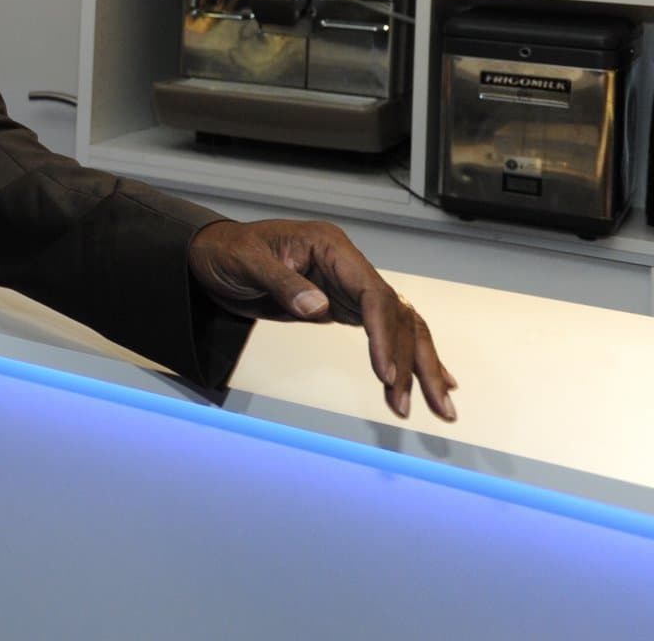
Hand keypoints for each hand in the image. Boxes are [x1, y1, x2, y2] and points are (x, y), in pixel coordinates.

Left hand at [188, 218, 457, 422]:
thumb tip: (318, 307)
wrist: (212, 254)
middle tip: (434, 405)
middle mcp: (348, 266)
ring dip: (421, 365)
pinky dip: (407, 354)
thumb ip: (283, 284)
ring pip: (400, 325)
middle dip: (417, 360)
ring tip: (441, 406)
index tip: (387, 375)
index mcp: (331, 248)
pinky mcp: (343, 305)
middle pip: (397, 314)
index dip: (384, 336)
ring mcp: (349, 286)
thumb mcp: (247, 263)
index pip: (373, 294)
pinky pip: (384, 330)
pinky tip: (432, 378)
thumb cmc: (227, 252)